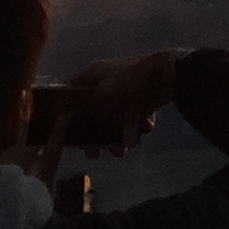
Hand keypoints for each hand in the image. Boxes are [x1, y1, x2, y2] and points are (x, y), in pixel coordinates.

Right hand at [31, 48, 187, 167]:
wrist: (168, 74)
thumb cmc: (128, 83)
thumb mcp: (100, 96)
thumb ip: (83, 108)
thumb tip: (67, 118)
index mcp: (92, 75)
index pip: (69, 91)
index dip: (63, 111)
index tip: (60, 132)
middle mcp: (107, 81)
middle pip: (93, 111)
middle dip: (95, 135)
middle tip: (94, 154)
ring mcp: (126, 89)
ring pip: (115, 118)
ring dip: (117, 137)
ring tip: (121, 151)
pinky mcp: (143, 97)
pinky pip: (135, 116)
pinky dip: (136, 127)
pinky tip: (139, 135)